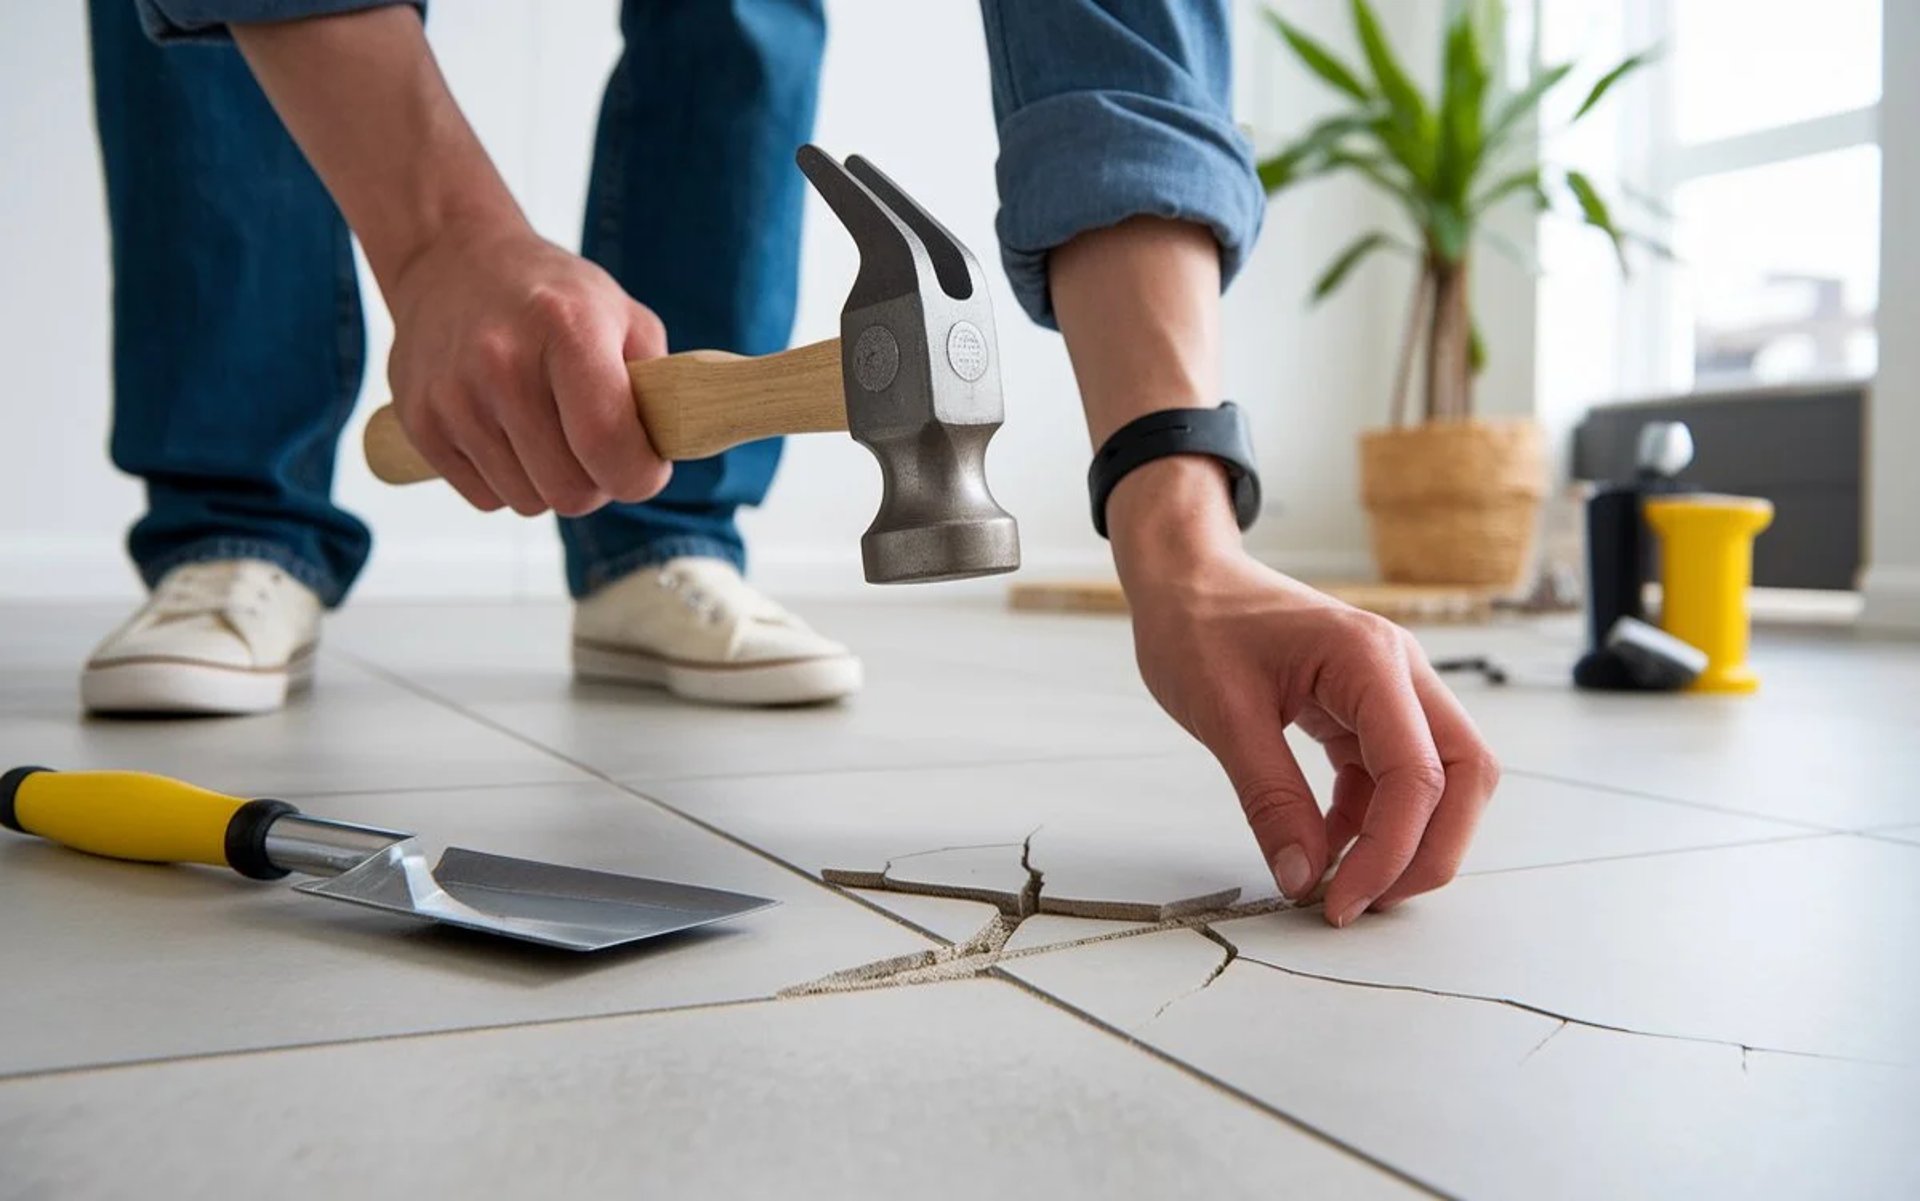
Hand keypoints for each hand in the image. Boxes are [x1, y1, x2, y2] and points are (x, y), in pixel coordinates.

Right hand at [384, 222, 671, 515]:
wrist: (451, 259)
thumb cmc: (553, 296)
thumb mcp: (623, 316)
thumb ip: (657, 385)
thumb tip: (671, 451)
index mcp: (566, 329)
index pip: (609, 446)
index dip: (641, 476)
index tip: (645, 464)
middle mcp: (502, 363)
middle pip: (569, 492)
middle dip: (596, 484)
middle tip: (596, 448)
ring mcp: (453, 395)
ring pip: (527, 502)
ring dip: (548, 482)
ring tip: (547, 431)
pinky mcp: (419, 423)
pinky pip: (484, 498)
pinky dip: (506, 480)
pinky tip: (507, 432)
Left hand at [1113, 459, 1499, 926]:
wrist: (1184, 579)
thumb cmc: (1197, 624)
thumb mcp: (1222, 716)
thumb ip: (1269, 800)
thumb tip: (1303, 877)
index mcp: (1369, 660)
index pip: (1417, 773)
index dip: (1391, 850)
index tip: (1343, 900)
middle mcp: (1398, 671)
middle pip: (1464, 775)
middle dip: (1431, 849)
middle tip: (1370, 902)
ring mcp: (1388, 689)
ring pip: (1439, 779)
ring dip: (1406, 839)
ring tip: (1348, 886)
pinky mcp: (1366, 708)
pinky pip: (1392, 776)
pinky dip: (1371, 820)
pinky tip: (1327, 847)